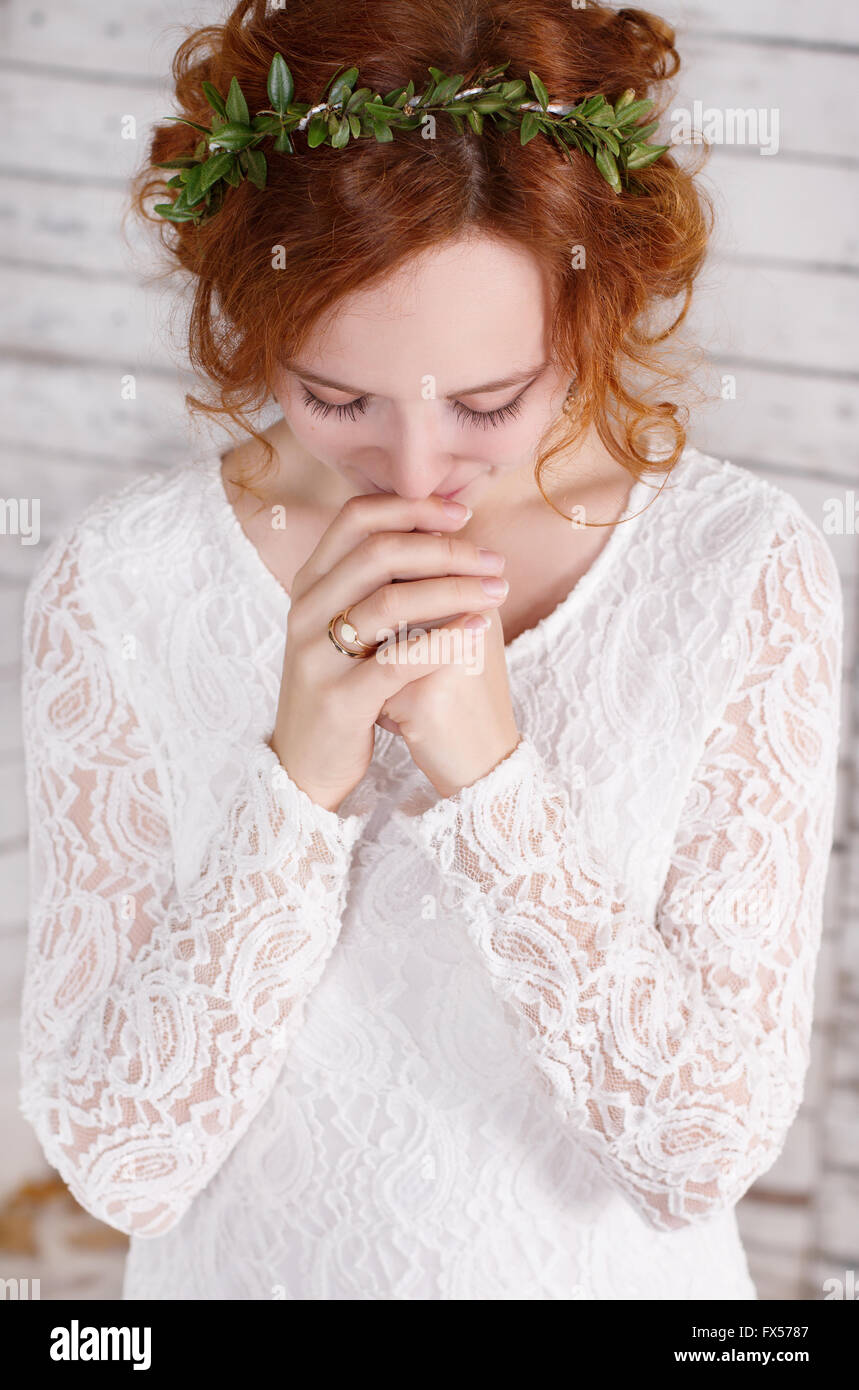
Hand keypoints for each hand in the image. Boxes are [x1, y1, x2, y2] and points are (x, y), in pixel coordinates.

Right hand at [269, 493, 510, 811]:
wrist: (306, 764)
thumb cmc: (342, 687)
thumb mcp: (344, 627)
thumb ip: (374, 582)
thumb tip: (434, 531)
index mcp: (309, 585)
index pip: (355, 518)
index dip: (412, 507)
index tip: (462, 514)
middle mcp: (305, 611)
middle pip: (378, 552)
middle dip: (445, 549)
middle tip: (493, 559)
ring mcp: (317, 656)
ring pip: (389, 601)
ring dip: (454, 590)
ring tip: (497, 590)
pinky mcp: (339, 700)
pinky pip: (398, 661)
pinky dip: (445, 640)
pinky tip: (480, 630)